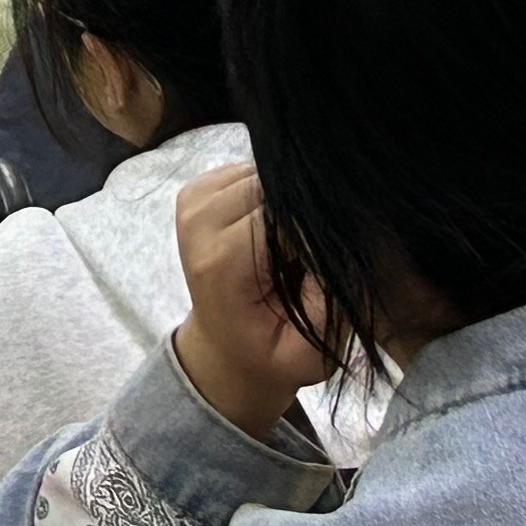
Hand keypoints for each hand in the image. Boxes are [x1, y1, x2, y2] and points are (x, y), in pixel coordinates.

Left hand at [168, 164, 334, 445]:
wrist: (228, 351)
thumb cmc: (276, 355)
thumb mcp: (315, 345)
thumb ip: (328, 288)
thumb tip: (332, 228)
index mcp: (221, 262)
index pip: (282, 212)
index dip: (313, 230)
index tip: (321, 261)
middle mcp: (197, 222)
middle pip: (268, 184)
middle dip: (298, 212)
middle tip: (306, 254)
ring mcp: (192, 202)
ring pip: (260, 172)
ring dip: (283, 202)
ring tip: (288, 244)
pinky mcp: (198, 190)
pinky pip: (247, 171)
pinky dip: (268, 193)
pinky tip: (272, 227)